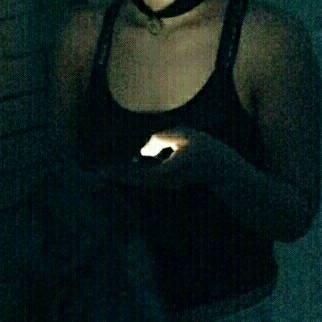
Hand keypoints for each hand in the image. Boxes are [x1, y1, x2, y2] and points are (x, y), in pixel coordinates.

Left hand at [101, 127, 231, 189]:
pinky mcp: (169, 182)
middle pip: (134, 180)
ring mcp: (166, 184)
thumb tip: (144, 149)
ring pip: (140, 180)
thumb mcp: (185, 136)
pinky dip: (136, 172)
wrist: (224, 170)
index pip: (135, 175)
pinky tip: (129, 164)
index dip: (118, 172)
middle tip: (97, 170)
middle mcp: (164, 183)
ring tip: (108, 167)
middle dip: (116, 174)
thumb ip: (162, 139)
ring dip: (125, 174)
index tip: (102, 171)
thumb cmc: (207, 150)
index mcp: (166, 174)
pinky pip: (147, 178)